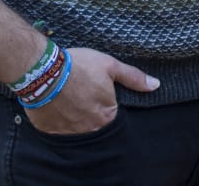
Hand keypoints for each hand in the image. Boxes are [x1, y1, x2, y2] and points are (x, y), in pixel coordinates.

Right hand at [21, 48, 158, 135]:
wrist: (43, 70)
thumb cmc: (78, 66)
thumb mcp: (109, 66)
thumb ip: (133, 78)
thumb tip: (155, 86)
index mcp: (106, 116)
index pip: (111, 115)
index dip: (104, 103)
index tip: (96, 92)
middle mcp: (89, 129)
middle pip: (93, 124)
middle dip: (89, 112)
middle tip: (80, 94)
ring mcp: (67, 132)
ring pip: (75, 128)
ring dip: (73, 116)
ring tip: (67, 98)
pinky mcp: (49, 131)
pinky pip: (56, 129)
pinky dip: (56, 119)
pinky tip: (55, 105)